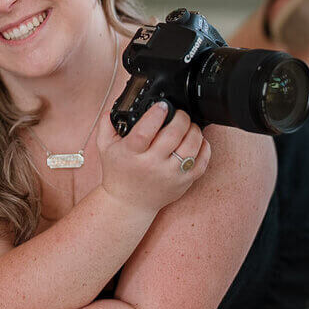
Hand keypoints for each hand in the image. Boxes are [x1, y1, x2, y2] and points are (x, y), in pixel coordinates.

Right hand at [96, 100, 210, 216]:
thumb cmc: (118, 172)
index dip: (156, 115)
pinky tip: (197, 141)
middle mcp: (152, 165)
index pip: (144, 132)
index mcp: (131, 154)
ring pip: (191, 147)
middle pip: (173, 136)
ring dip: (194, 130)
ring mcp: (170, 175)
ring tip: (188, 125)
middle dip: (180, 118)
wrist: (128, 203)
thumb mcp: (105, 146)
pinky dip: (204, 147)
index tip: (162, 105)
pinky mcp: (184, 182)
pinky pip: (202, 162)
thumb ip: (107, 123)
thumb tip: (115, 105)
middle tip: (179, 113)